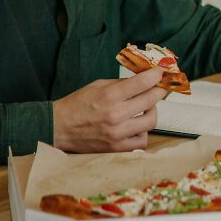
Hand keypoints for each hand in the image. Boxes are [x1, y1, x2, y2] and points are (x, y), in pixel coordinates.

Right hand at [52, 67, 166, 151]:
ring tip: (145, 108)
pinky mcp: (117, 148)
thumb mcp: (97, 86)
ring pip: (151, 121)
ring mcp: (118, 133)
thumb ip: (121, 83)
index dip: (156, 75)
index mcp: (109, 96)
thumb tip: (143, 80)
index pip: (142, 83)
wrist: (59, 128)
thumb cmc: (77, 105)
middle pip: (151, 100)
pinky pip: (142, 140)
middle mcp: (115, 115)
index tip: (161, 72)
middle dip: (159, 90)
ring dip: (152, 111)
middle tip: (159, 87)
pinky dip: (143, 131)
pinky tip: (136, 126)